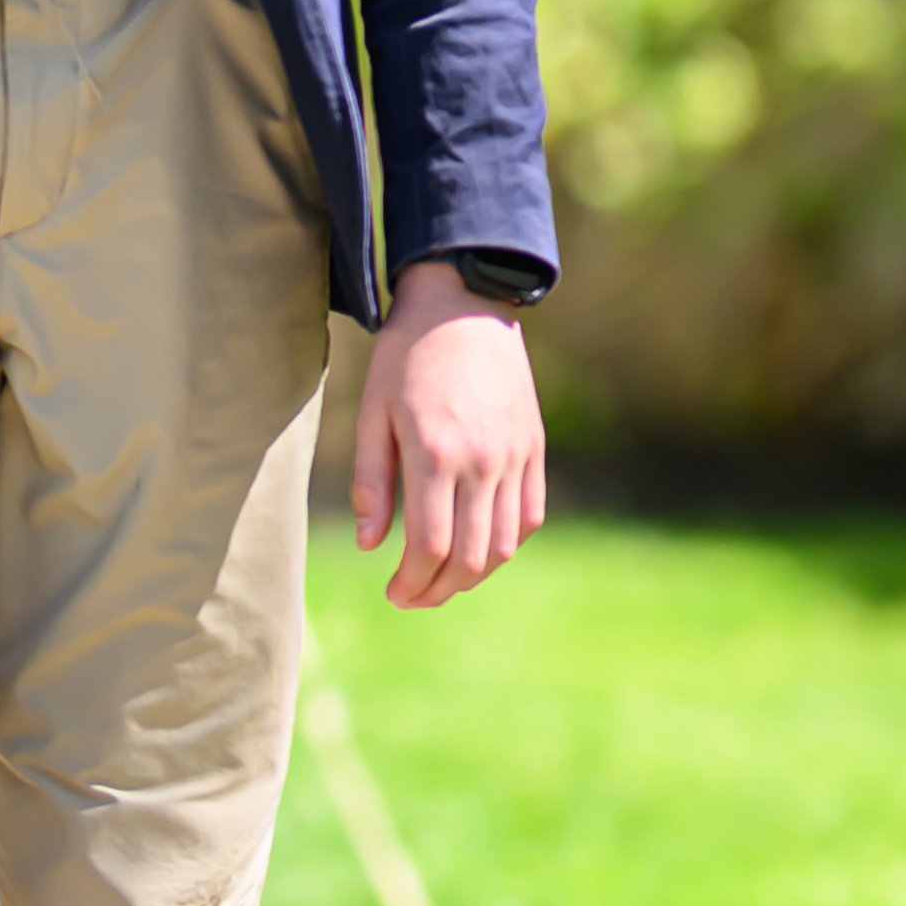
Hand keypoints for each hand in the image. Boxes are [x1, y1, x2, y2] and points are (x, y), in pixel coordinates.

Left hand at [350, 262, 546, 609]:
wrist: (464, 308)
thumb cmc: (405, 358)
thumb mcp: (372, 413)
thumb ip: (371, 482)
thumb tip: (371, 546)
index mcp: (435, 453)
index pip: (430, 546)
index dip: (411, 582)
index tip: (392, 594)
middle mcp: (483, 461)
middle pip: (470, 557)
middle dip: (439, 590)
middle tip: (412, 598)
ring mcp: (516, 457)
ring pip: (504, 545)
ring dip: (473, 576)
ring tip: (441, 582)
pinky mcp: (534, 449)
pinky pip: (529, 516)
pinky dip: (505, 545)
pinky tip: (477, 549)